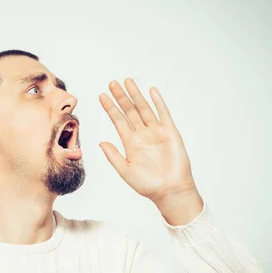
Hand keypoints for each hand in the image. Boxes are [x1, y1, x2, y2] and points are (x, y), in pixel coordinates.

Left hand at [98, 78, 197, 203]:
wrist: (169, 191)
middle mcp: (142, 135)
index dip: (110, 108)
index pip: (118, 120)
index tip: (102, 96)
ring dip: (136, 95)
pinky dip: (158, 102)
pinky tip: (151, 91)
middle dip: (120, 97)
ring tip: (127, 81)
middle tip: (112, 83)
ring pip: (144, 109)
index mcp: (130, 143)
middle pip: (129, 111)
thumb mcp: (125, 170)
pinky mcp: (170, 133)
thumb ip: (113, 156)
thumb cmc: (148, 185)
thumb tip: (101, 142)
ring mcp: (156, 132)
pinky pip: (164, 114)